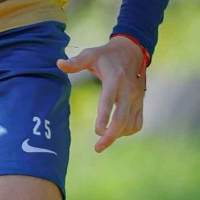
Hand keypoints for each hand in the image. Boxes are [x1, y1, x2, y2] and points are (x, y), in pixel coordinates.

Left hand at [58, 35, 146, 152]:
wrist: (133, 51)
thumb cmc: (107, 55)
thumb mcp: (91, 54)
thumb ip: (75, 62)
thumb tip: (58, 64)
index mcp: (114, 80)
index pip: (109, 101)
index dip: (104, 117)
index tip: (97, 132)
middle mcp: (128, 91)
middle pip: (121, 119)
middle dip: (110, 136)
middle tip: (97, 148)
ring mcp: (136, 98)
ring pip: (130, 124)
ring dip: (117, 135)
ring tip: (104, 140)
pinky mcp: (141, 102)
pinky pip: (138, 123)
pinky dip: (128, 131)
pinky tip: (117, 132)